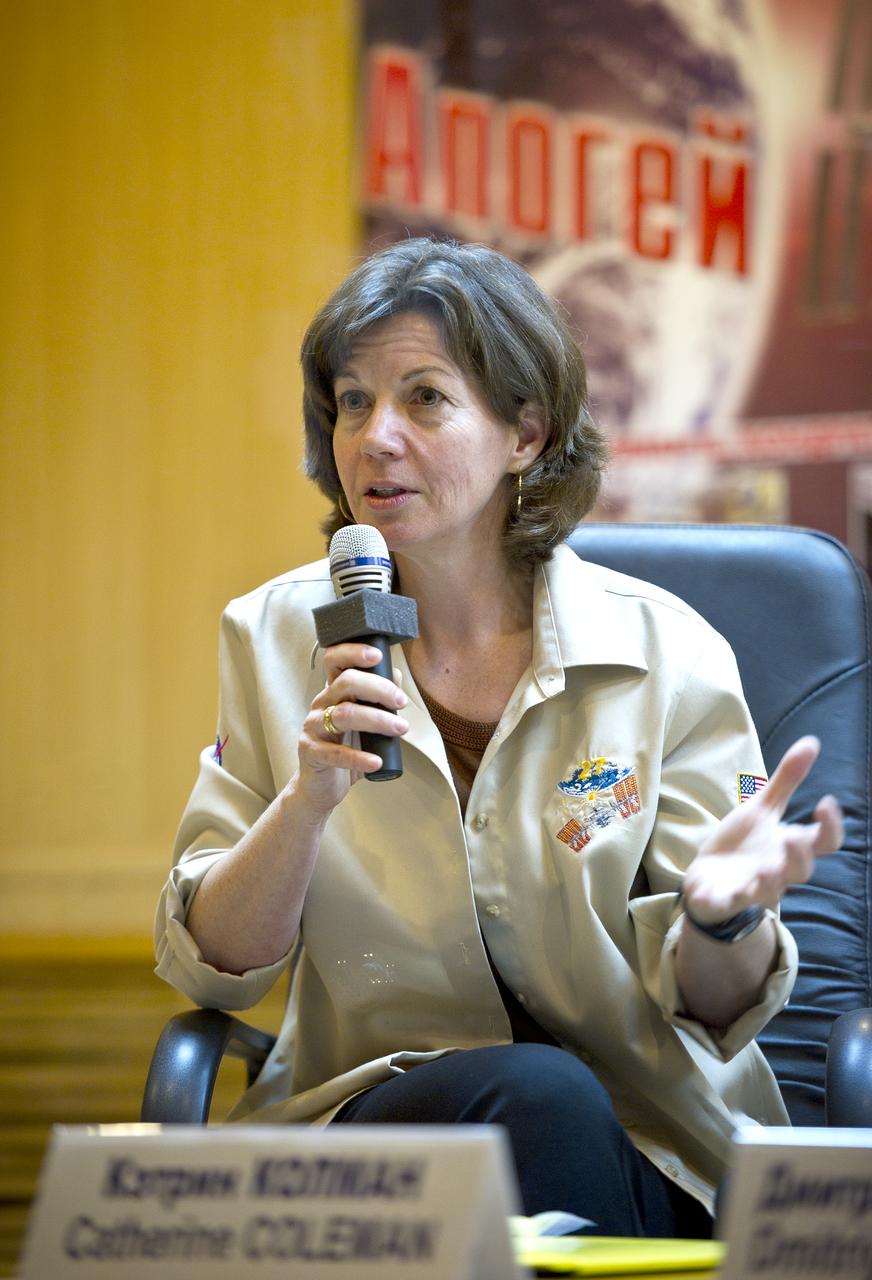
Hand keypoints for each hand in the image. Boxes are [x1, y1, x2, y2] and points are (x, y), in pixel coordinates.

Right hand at [295, 642, 408, 814]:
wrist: (322, 786)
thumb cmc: (347, 749)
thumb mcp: (365, 722)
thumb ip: (378, 699)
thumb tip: (395, 674)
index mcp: (333, 692)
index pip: (335, 660)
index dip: (353, 652)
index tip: (378, 655)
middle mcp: (320, 704)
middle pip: (345, 683)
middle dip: (378, 688)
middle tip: (401, 701)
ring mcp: (313, 727)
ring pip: (344, 714)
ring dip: (377, 720)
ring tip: (401, 729)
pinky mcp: (310, 753)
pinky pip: (335, 753)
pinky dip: (359, 757)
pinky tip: (377, 761)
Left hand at [680, 735, 842, 923]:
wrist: (708, 877)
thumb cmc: (744, 844)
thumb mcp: (763, 809)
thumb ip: (787, 781)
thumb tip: (812, 742)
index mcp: (790, 848)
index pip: (825, 843)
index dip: (831, 827)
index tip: (825, 803)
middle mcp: (778, 872)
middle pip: (801, 871)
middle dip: (799, 857)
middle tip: (793, 838)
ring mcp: (752, 889)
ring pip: (769, 893)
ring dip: (768, 883)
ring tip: (764, 871)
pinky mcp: (724, 900)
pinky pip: (726, 904)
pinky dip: (722, 901)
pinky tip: (715, 893)